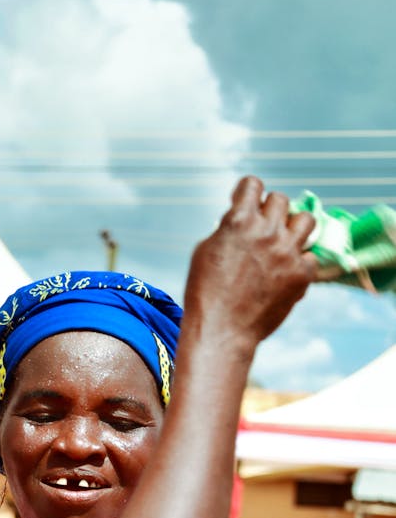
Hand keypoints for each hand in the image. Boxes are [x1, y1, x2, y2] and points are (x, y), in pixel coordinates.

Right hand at [183, 175, 317, 360]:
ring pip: (306, 220)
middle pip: (281, 200)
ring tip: (283, 243)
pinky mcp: (301, 275)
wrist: (221, 332)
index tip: (245, 204)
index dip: (248, 193)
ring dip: (294, 228)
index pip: (253, 185)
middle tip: (262, 230)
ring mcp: (287, 253)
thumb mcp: (205, 251)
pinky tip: (285, 274)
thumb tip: (242, 221)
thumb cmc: (205, 294)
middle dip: (270, 211)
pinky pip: (311, 257)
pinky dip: (299, 263)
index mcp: (238, 221)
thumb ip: (228, 229)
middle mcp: (266, 231)